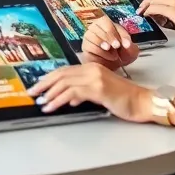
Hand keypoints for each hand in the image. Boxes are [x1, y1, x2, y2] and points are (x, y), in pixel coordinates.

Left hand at [27, 63, 152, 122]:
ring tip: (41, 103)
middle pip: (61, 74)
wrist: (143, 102)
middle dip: (44, 84)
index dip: (49, 78)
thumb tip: (69, 98)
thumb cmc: (125, 99)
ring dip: (50, 94)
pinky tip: (54, 106)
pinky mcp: (98, 88)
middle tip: (32, 93)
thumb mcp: (101, 92)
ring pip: (65, 83)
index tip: (38, 85)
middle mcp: (92, 69)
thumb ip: (85, 92)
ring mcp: (95, 78)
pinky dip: (60, 100)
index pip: (64, 70)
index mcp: (92, 67)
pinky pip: (73, 93)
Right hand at [79, 18, 139, 71]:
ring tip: (114, 54)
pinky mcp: (85, 47)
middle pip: (97, 26)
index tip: (124, 43)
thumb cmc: (121, 53)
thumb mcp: (130, 50)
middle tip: (117, 46)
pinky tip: (108, 57)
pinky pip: (89, 46)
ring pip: (91, 36)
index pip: (105, 21)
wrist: (114, 66)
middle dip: (109, 37)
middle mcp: (95, 27)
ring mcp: (88, 36)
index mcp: (106, 23)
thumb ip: (130, 45)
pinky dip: (100, 52)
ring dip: (104, 44)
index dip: (114, 31)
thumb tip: (127, 44)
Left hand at [138, 0, 174, 42]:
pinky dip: (149, 11)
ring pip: (154, 1)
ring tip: (141, 13)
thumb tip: (159, 11)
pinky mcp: (174, 10)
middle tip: (139, 9)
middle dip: (145, 2)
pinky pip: (156, 8)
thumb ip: (173, 8)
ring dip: (145, 7)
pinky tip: (146, 15)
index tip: (144, 5)